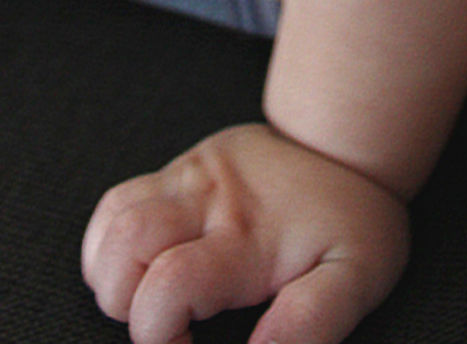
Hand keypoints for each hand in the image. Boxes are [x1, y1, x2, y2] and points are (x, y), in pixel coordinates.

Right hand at [82, 123, 409, 343]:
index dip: (158, 335)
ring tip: (152, 296)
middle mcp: (209, 200)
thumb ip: (310, 322)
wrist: (348, 141)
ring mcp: (191, 177)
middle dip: (125, 303)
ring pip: (114, 218)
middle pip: (124, 245)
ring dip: (112, 273)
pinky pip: (119, 201)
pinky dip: (109, 243)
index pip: (168, 286)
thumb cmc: (353, 216)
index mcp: (246, 238)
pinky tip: (141, 267)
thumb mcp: (357, 275)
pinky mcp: (182, 167)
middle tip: (169, 322)